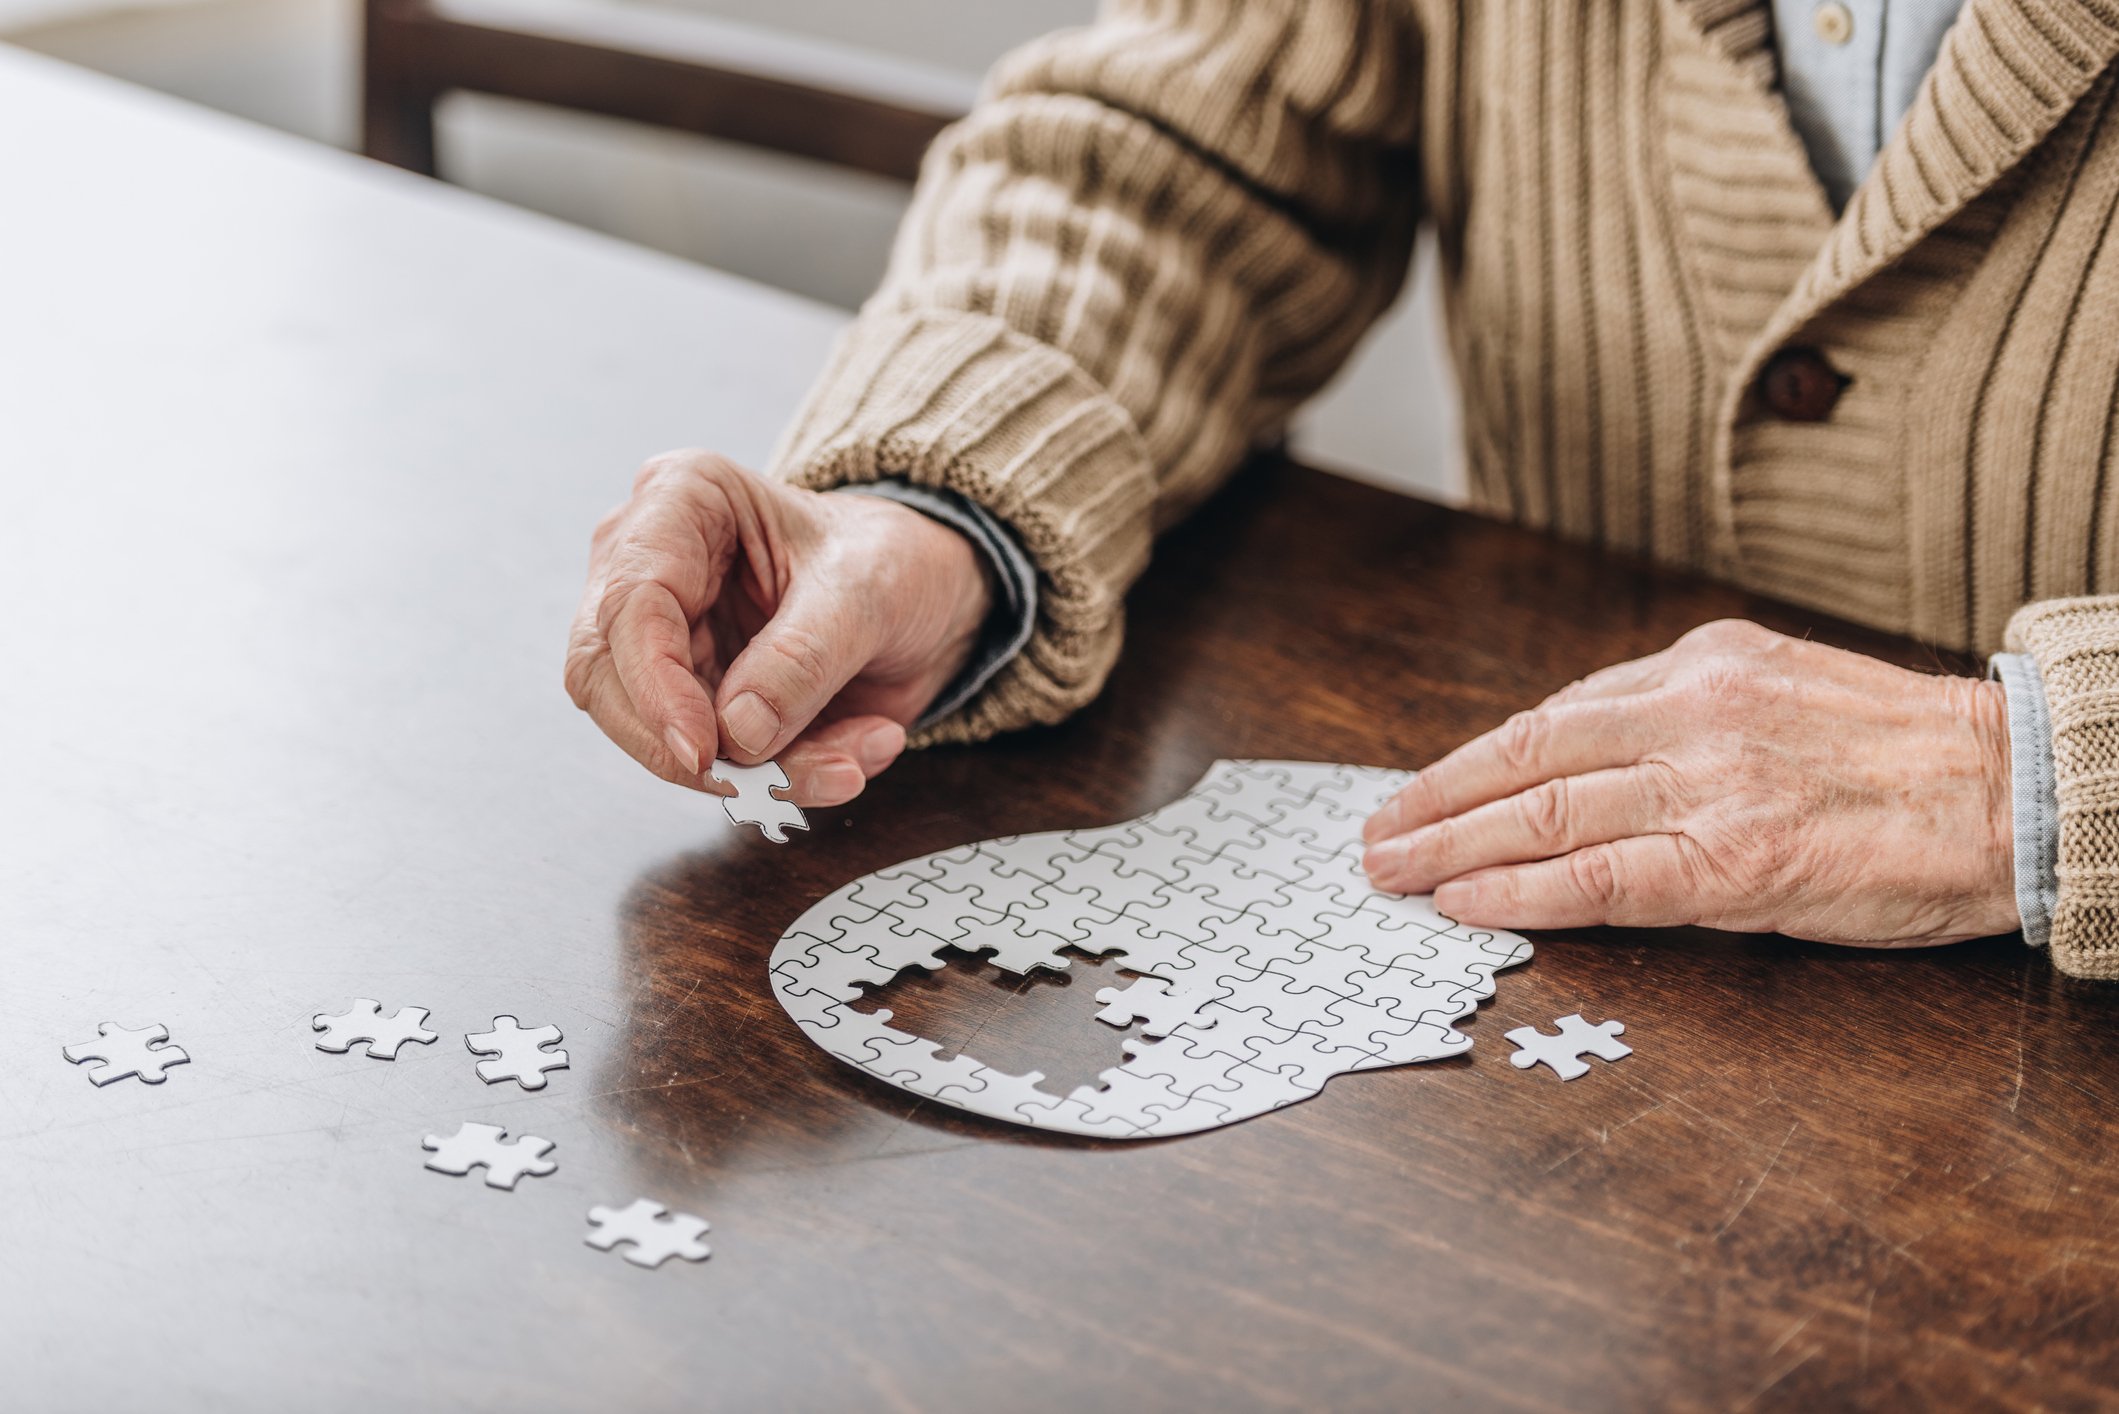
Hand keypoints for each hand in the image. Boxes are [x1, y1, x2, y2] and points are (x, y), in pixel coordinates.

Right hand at [565, 451, 992, 805]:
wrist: (927, 593)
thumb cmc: (891, 558)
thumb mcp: (868, 591)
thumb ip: (803, 657)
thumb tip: (737, 731)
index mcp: (681, 500)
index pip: (629, 604)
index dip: (654, 689)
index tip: (704, 751)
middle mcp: (651, 566)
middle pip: (607, 679)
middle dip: (685, 747)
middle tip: (763, 783)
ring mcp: (665, 639)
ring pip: (657, 735)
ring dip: (756, 772)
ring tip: (848, 764)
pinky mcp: (694, 698)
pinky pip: (714, 763)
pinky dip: (783, 778)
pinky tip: (852, 755)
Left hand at [1361, 620, 2017, 946]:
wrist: (2013, 789)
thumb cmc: (1900, 752)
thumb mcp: (1778, 688)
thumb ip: (1681, 712)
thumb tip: (1580, 751)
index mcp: (1700, 665)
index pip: (1551, 715)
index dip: (1470, 760)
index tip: (1418, 788)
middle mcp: (1691, 713)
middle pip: (1525, 758)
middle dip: (1433, 800)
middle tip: (1374, 835)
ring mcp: (1708, 787)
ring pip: (1544, 814)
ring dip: (1450, 846)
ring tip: (1393, 872)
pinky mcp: (1734, 862)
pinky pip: (1600, 880)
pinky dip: (1519, 892)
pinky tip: (1466, 903)